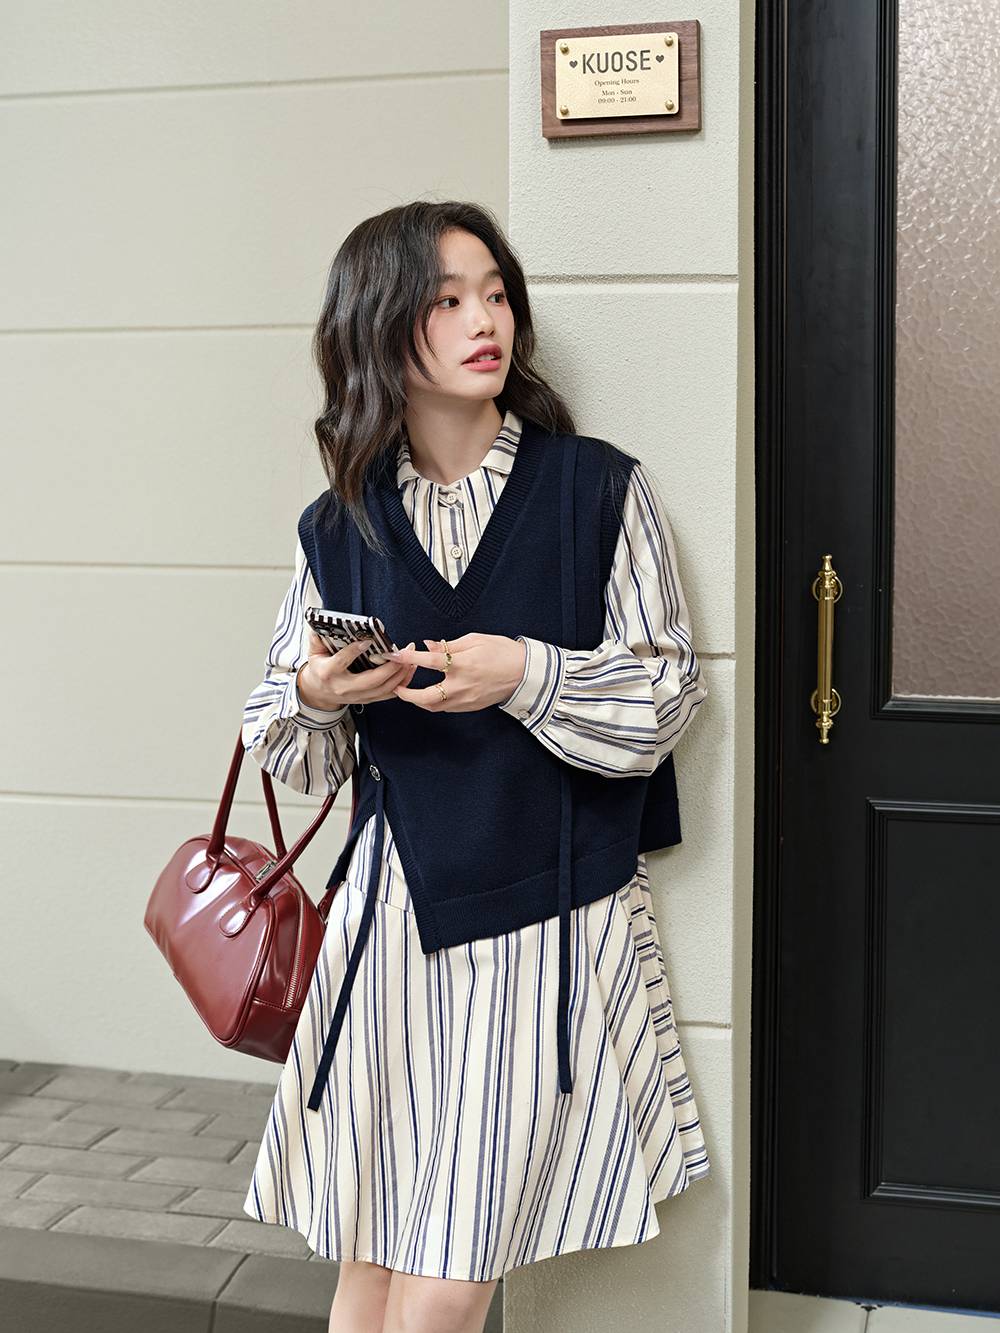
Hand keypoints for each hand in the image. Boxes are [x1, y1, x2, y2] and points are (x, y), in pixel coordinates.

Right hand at [296, 630, 417, 709]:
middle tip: (402, 653)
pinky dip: (401, 683)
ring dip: (400, 675)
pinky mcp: (366, 700)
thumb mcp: (314, 653)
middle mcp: (344, 687)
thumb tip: (320, 626)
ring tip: (410, 659)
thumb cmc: (319, 669)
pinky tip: (408, 671)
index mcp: (329, 672)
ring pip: (383, 689)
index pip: (342, 661)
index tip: (368, 641)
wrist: (318, 693)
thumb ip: (317, 639)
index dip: (355, 650)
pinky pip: (388, 695)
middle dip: (390, 667)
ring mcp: (356, 696)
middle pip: (371, 680)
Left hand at [386, 633, 525, 711]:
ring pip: (434, 707)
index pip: (429, 661)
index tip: (396, 655)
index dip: (410, 658)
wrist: (525, 673)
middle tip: (397, 687)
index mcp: (463, 665)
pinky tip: (432, 693)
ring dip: (419, 700)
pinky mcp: (470, 706)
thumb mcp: (475, 640)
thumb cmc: (502, 652)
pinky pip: (446, 708)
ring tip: (411, 691)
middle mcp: (462, 686)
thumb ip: (448, 646)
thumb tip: (428, 645)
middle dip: (406, 694)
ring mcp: (466, 699)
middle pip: (425, 697)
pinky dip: (435, 702)